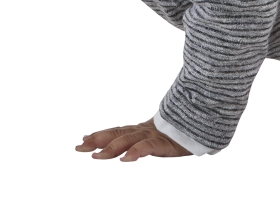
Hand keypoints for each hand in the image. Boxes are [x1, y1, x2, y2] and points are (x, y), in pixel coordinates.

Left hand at [75, 119, 191, 161]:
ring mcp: (152, 135)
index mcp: (140, 129)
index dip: (99, 134)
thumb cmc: (181, 131)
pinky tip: (126, 158)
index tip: (83, 137)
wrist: (200, 120)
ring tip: (96, 156)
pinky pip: (147, 147)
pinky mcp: (163, 142)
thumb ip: (143, 142)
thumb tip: (129, 149)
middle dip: (97, 140)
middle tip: (79, 146)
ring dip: (111, 148)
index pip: (116, 131)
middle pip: (116, 134)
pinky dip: (136, 152)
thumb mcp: (159, 138)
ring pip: (127, 140)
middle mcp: (143, 130)